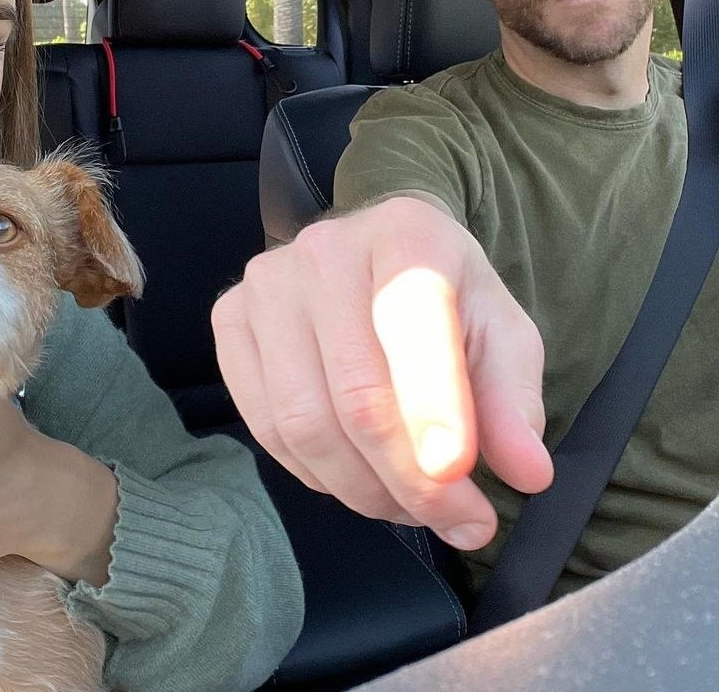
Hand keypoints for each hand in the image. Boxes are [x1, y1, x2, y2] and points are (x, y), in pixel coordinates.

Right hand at [212, 196, 553, 550]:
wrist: (377, 256)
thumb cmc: (445, 297)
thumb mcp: (502, 333)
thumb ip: (513, 399)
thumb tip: (526, 470)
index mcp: (406, 233)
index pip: (412, 323)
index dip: (433, 407)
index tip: (459, 479)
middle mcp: (325, 250)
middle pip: (355, 394)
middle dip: (410, 480)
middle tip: (460, 521)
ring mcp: (266, 284)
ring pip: (303, 422)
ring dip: (363, 489)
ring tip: (410, 505)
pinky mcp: (229, 319)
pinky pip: (265, 426)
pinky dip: (315, 474)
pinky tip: (356, 476)